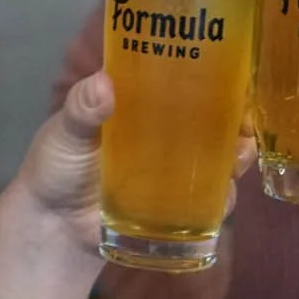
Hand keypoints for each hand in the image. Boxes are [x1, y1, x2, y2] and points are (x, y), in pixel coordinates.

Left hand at [12, 71, 253, 254]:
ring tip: (242, 154)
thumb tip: (104, 84)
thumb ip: (82, 109)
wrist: (52, 227)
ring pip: (217, 157)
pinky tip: (227, 194)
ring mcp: (172, 170)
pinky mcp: (175, 206)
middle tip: (246, 120)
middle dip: (235, 117)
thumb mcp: (66, 131)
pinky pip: (209, 200)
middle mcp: (163, 133)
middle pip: (211, 119)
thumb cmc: (55, 167)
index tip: (234, 70)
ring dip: (238, 154)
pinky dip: (224, 196)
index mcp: (140, 105)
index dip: (212, 74)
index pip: (182, 80)